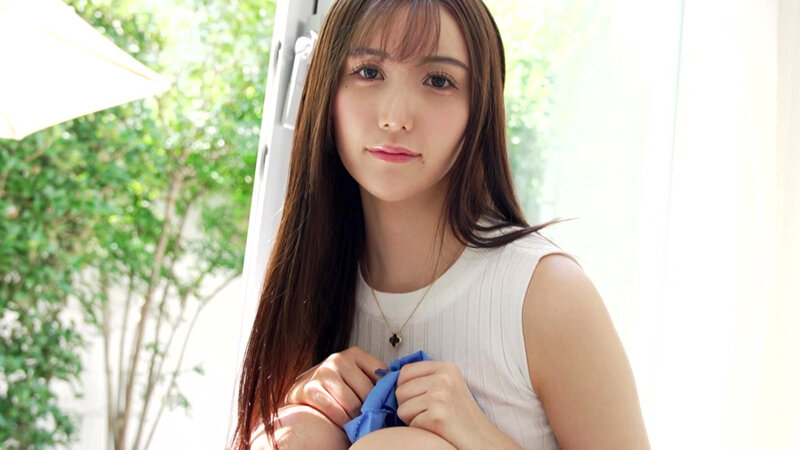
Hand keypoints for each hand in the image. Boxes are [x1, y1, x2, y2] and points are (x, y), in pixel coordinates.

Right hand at [285, 346, 386, 427]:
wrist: (302, 394)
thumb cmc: (336, 388)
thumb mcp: (356, 377)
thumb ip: (376, 379)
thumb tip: (399, 387)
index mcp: (354, 354)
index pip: (381, 376)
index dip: (382, 394)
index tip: (381, 404)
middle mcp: (338, 359)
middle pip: (367, 392)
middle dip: (368, 408)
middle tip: (367, 417)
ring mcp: (323, 372)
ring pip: (352, 404)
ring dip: (354, 417)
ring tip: (354, 420)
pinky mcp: (309, 389)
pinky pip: (335, 411)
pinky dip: (341, 420)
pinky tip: (341, 422)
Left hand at [395, 361, 517, 449]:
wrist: (481, 440)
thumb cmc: (460, 417)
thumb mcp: (447, 387)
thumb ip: (424, 378)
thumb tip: (386, 377)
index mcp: (446, 367)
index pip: (405, 371)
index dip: (404, 387)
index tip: (418, 399)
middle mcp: (444, 377)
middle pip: (400, 389)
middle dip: (408, 404)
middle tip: (429, 412)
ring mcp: (441, 395)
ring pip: (401, 406)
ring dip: (412, 418)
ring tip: (432, 419)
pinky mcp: (437, 415)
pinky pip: (408, 421)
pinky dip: (418, 428)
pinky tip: (435, 428)